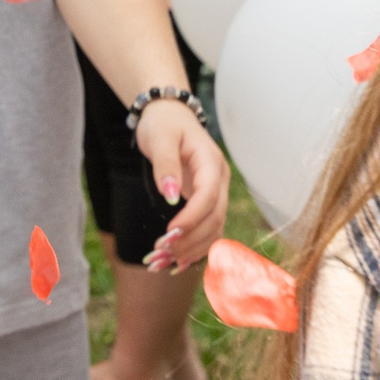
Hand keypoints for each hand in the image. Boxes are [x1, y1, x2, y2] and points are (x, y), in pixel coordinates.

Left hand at [134, 102, 229, 271]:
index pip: (209, 196)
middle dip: (190, 239)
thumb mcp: (160, 138)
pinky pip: (206, 229)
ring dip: (191, 248)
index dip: (192, 217)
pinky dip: (192, 247)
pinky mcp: (206, 202)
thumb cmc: (163, 125)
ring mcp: (216, 192)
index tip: (170, 233)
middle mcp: (219, 180)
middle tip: (162, 253)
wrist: (170, 117)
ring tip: (163, 262)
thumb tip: (170, 195)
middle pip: (214, 217)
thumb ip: (165, 165)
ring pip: (213, 228)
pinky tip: (175, 263)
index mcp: (212, 162)